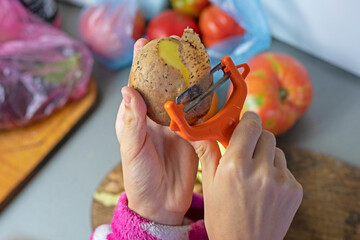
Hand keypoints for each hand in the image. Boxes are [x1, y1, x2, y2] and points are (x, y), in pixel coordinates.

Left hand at [115, 38, 198, 224]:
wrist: (162, 204)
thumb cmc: (140, 179)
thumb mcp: (132, 149)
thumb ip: (132, 121)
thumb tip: (128, 90)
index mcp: (136, 119)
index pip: (137, 86)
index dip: (138, 64)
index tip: (142, 43)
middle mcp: (155, 118)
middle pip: (161, 86)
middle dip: (167, 66)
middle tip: (175, 47)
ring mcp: (175, 125)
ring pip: (182, 97)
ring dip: (187, 80)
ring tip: (194, 61)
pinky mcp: (192, 134)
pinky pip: (199, 114)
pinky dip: (203, 101)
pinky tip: (209, 88)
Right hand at [192, 112, 302, 239]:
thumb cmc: (222, 218)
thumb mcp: (209, 185)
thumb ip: (207, 152)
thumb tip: (194, 130)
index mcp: (235, 166)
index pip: (250, 125)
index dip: (248, 119)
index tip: (244, 120)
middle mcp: (261, 170)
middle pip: (266, 135)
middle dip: (255, 138)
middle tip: (245, 152)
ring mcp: (281, 181)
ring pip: (277, 151)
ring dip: (266, 156)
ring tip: (255, 176)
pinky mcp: (295, 190)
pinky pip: (285, 169)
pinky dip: (275, 173)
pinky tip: (265, 189)